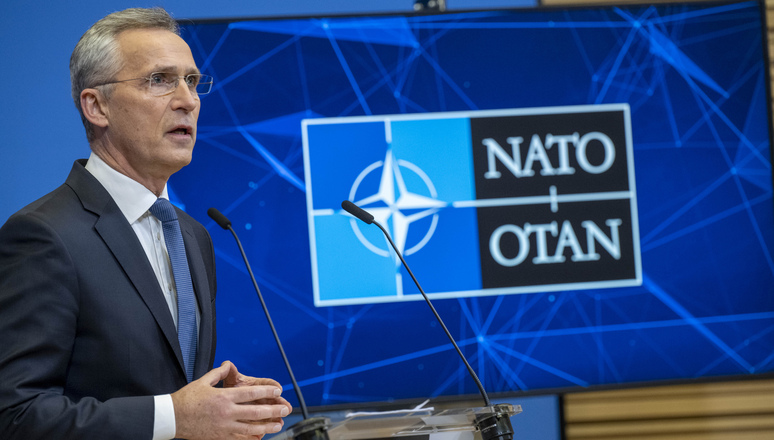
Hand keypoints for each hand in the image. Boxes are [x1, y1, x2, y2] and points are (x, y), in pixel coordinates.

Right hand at [171, 361, 290, 439]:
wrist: (172, 418)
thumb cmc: (186, 400)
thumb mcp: (203, 381)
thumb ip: (219, 373)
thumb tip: (228, 365)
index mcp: (224, 397)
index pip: (251, 394)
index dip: (267, 392)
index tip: (278, 391)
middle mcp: (227, 412)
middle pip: (255, 412)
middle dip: (273, 410)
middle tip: (285, 409)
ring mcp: (224, 427)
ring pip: (251, 428)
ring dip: (267, 426)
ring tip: (279, 424)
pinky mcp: (220, 437)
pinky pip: (240, 438)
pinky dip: (252, 437)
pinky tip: (261, 435)